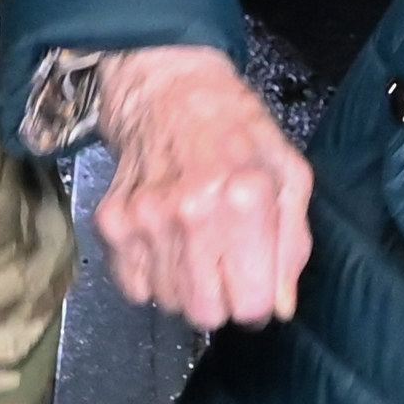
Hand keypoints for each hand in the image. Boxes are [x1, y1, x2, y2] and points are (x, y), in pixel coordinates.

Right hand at [91, 44, 314, 328]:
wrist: (168, 89)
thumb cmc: (236, 129)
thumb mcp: (288, 174)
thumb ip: (292, 245)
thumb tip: (279, 306)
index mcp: (245, 198)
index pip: (251, 306)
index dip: (258, 302)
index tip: (256, 284)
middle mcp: (192, 212)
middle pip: (206, 314)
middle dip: (222, 300)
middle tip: (224, 264)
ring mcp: (145, 219)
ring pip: (169, 304)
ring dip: (185, 286)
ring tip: (194, 242)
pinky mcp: (111, 223)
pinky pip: (134, 289)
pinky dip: (151, 276)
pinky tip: (166, 241)